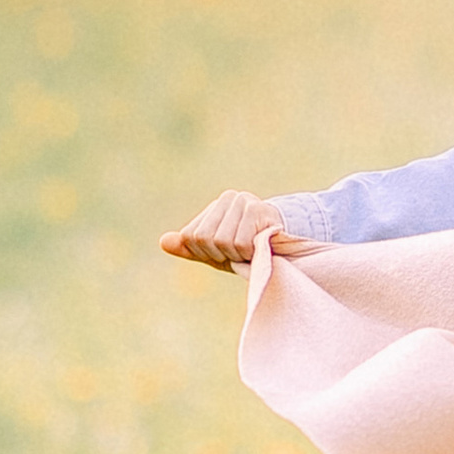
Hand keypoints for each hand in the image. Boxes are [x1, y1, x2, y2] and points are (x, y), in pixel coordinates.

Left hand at [161, 190, 297, 270]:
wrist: (290, 247)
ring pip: (221, 241)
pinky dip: (248, 254)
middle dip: (220, 255)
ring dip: (236, 255)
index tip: (225, 254)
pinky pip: (240, 242)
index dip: (206, 253)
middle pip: (204, 238)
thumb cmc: (251, 251)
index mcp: (215, 207)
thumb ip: (190, 248)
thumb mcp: (217, 253)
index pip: (191, 236)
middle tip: (239, 254)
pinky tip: (259, 248)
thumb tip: (163, 242)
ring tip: (250, 251)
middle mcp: (227, 198)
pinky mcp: (257, 210)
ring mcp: (243, 201)